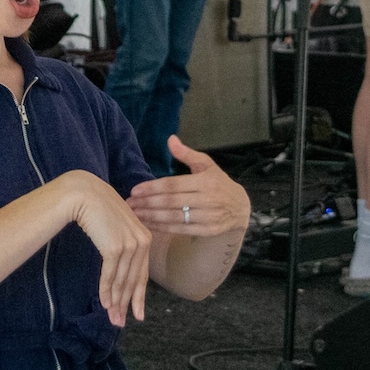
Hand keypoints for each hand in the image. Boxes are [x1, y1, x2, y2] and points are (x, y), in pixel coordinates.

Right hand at [55, 170, 149, 326]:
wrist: (83, 193)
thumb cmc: (96, 208)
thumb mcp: (115, 227)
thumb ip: (122, 243)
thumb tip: (120, 265)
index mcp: (144, 236)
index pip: (142, 273)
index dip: (138, 296)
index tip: (137, 314)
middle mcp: (142, 241)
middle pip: (134, 280)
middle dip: (127, 304)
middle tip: (120, 323)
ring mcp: (130, 244)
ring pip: (122, 280)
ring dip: (115, 301)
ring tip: (111, 318)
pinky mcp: (116, 247)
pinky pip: (110, 274)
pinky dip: (106, 290)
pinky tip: (104, 303)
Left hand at [126, 137, 250, 238]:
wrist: (241, 208)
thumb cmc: (219, 183)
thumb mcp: (206, 165)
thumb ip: (187, 154)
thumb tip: (170, 139)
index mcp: (205, 181)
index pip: (173, 185)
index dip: (153, 188)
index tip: (135, 190)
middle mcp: (206, 199)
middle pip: (171, 202)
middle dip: (147, 203)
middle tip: (129, 203)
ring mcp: (207, 217)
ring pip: (174, 217)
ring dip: (151, 216)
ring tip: (134, 214)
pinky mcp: (207, 230)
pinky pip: (180, 230)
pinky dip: (162, 228)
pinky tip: (148, 224)